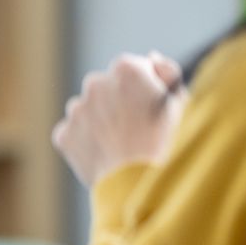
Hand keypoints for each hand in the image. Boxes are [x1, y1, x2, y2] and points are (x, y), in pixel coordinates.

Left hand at [52, 52, 184, 186]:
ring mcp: (76, 110)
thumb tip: (151, 57)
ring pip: (89, 110)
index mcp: (127, 68)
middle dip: (118, 102)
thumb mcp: (182, 103)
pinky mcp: (63, 135)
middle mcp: (95, 82)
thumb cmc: (171, 144)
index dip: (145, 90)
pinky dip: (86, 142)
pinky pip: (74, 133)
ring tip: (122, 145)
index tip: (153, 109)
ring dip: (100, 121)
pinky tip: (106, 155)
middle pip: (107, 87)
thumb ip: (167, 73)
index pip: (134, 69)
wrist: (142, 187)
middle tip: (138, 130)